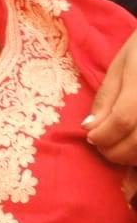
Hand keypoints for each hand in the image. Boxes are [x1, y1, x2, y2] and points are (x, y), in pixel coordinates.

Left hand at [84, 31, 136, 163]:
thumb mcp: (120, 66)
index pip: (122, 120)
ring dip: (131, 156)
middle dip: (115, 151)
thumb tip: (89, 127)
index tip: (90, 137)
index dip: (103, 135)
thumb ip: (106, 97)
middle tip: (101, 147)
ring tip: (117, 148)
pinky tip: (134, 147)